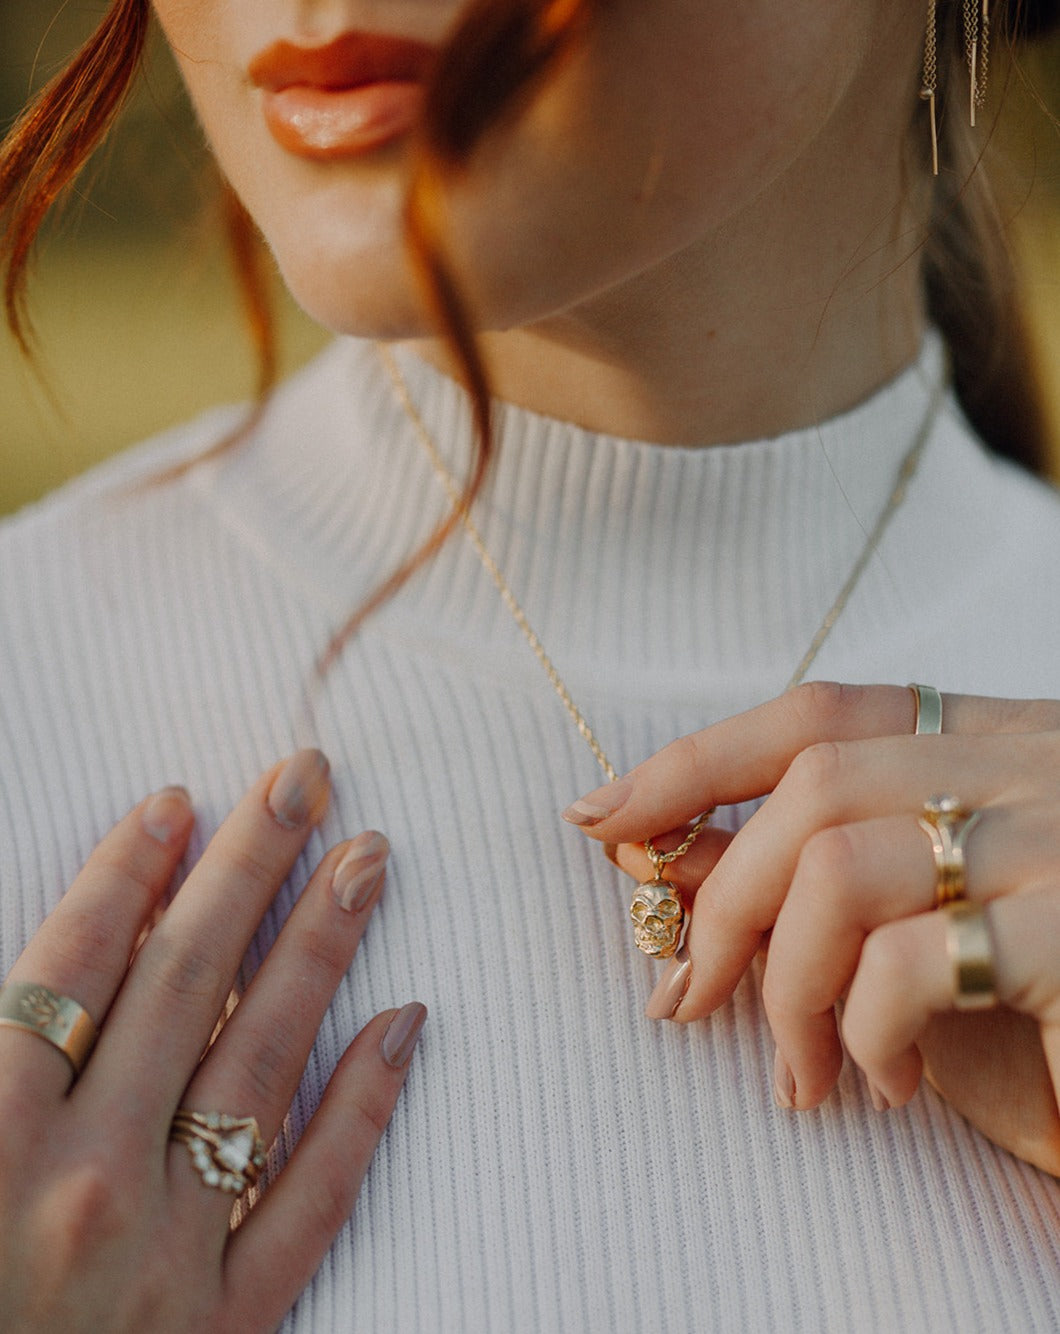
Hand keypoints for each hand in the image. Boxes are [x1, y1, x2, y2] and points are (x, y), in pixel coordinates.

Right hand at [0, 750, 424, 1332]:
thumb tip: (35, 988)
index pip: (68, 967)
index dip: (125, 872)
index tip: (182, 798)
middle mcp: (81, 1185)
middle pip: (179, 984)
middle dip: (246, 867)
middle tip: (308, 776)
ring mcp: (163, 1258)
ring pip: (259, 1063)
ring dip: (318, 949)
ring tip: (367, 859)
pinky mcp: (225, 1327)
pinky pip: (313, 1198)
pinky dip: (362, 1108)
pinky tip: (406, 1023)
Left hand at [563, 682, 1059, 1173]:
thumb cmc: (1054, 1017)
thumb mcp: (921, 935)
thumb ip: (816, 886)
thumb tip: (664, 858)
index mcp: (993, 749)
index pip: (821, 712)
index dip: (698, 757)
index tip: (605, 814)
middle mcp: (1031, 767)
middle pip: (811, 782)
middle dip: (718, 898)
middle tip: (681, 998)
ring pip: (839, 864)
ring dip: (783, 984)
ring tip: (801, 1074)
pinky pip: (910, 960)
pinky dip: (863, 1032)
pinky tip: (884, 1085)